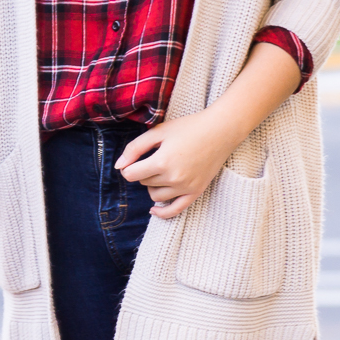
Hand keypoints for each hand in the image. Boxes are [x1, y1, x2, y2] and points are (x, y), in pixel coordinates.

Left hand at [114, 41, 301, 218]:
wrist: (220, 131)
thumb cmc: (189, 127)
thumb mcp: (159, 131)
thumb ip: (135, 148)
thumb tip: (118, 166)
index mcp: (162, 161)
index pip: (131, 174)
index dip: (128, 167)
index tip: (134, 160)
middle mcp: (173, 178)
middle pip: (144, 183)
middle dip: (144, 172)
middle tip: (156, 156)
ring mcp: (185, 187)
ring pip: (155, 195)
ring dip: (152, 185)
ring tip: (160, 171)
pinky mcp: (195, 192)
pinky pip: (175, 210)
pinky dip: (162, 212)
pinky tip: (154, 209)